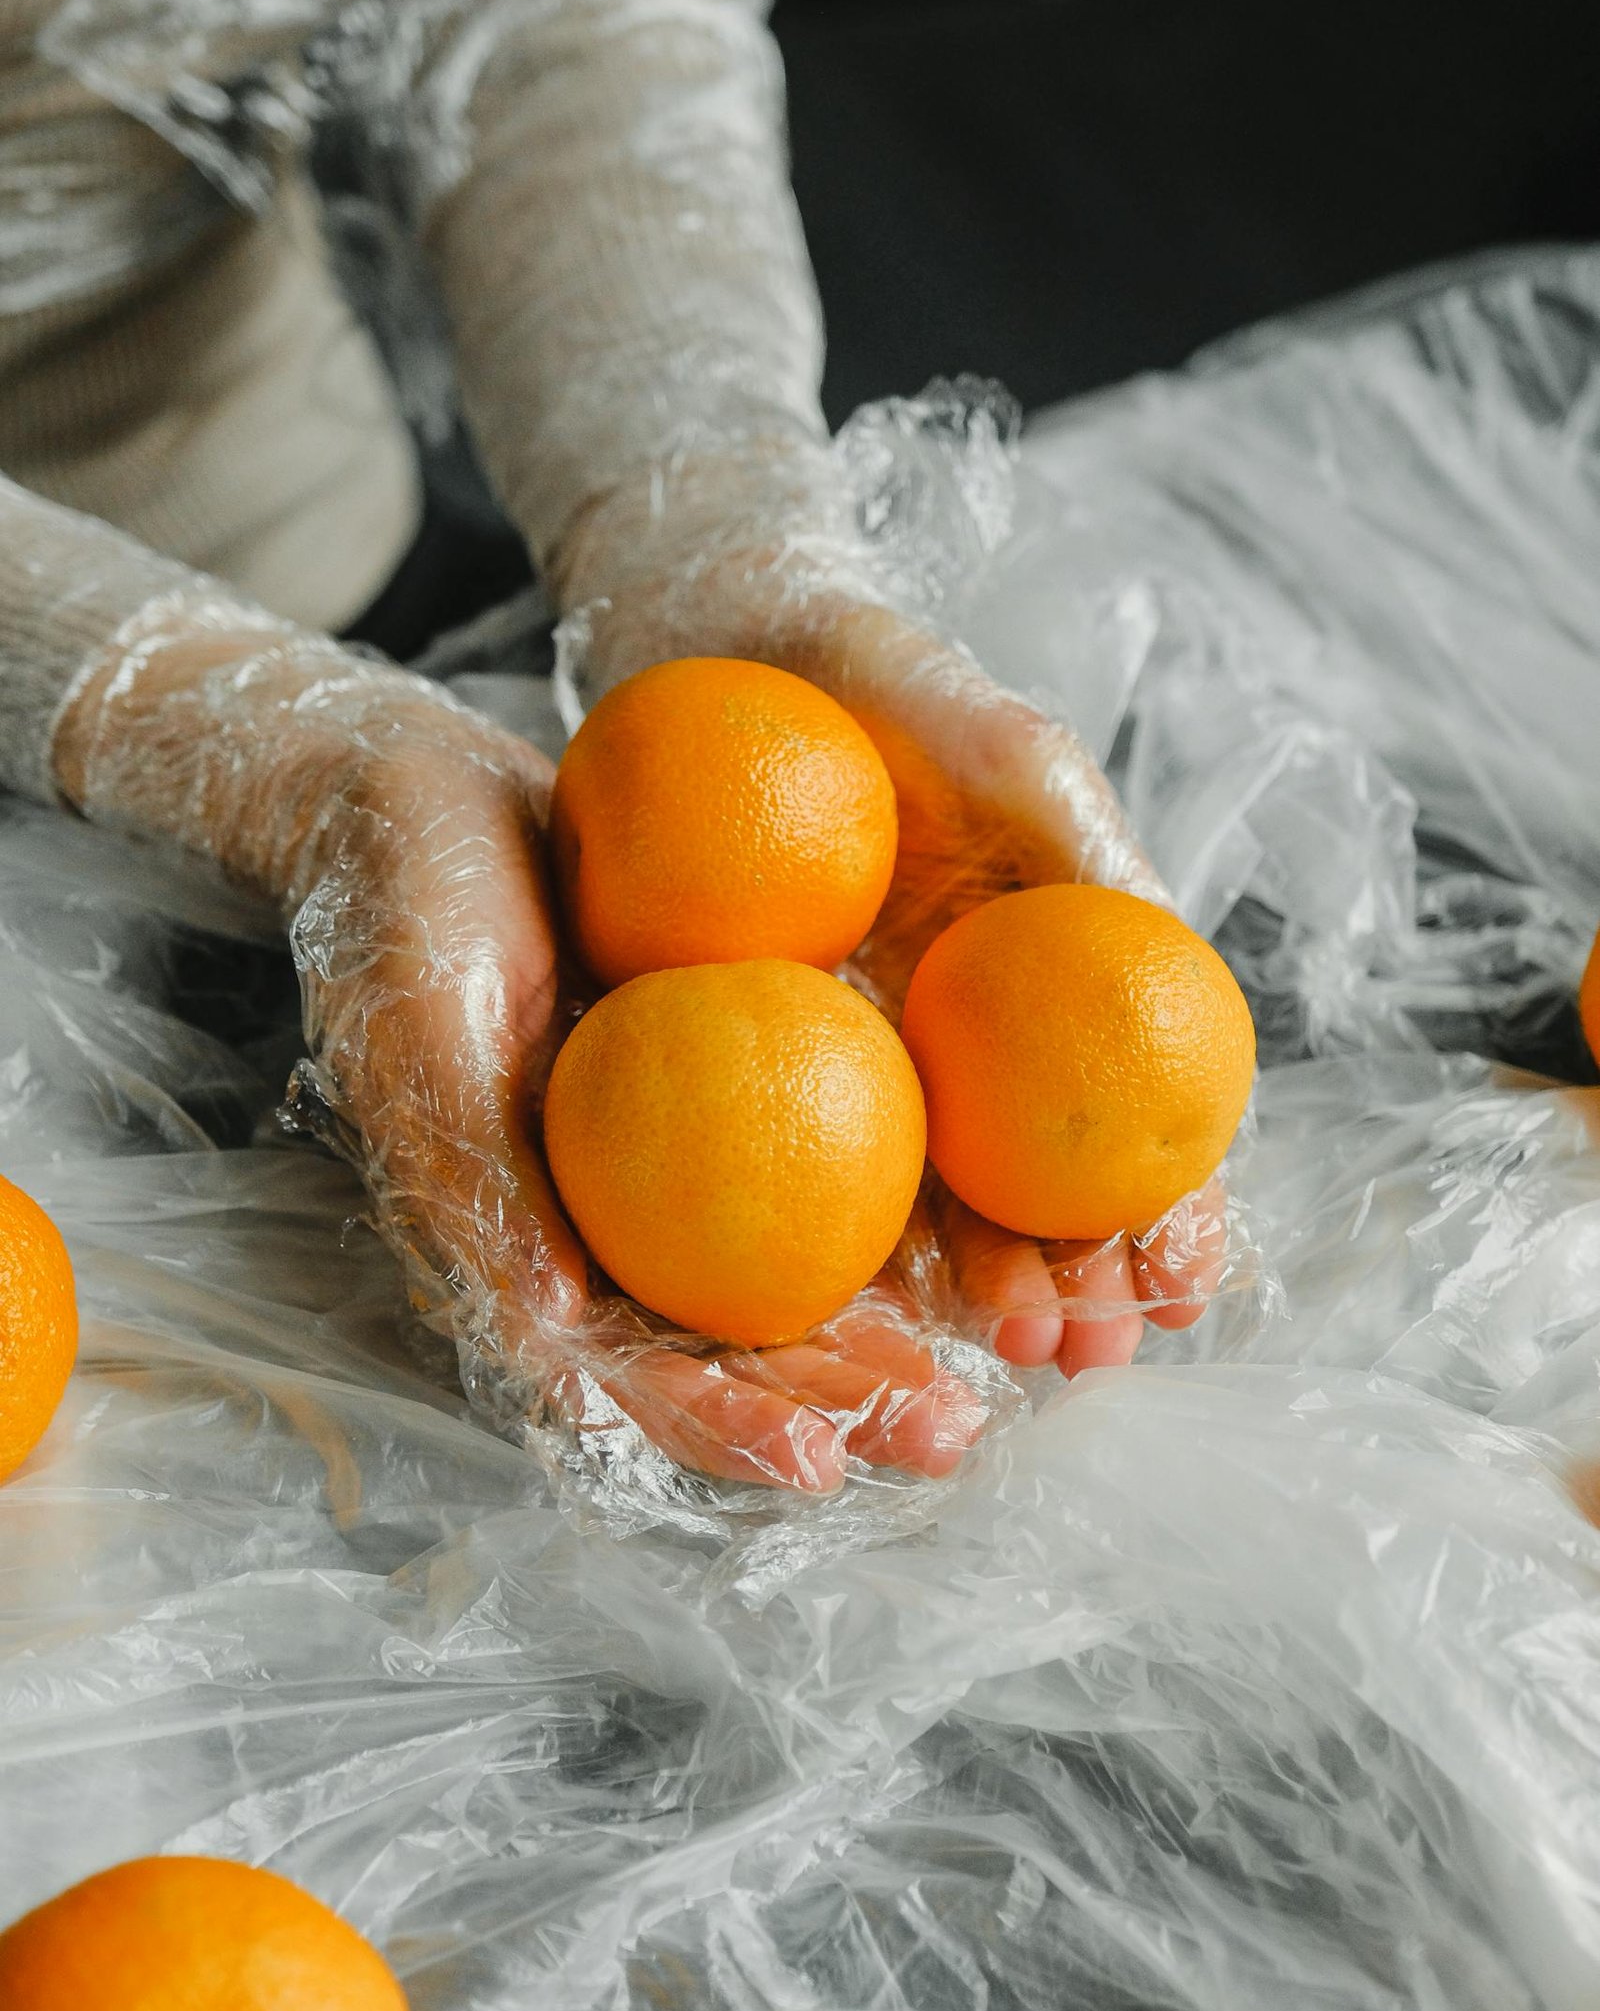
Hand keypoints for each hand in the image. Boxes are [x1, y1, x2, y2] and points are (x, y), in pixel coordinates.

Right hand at [56, 606, 983, 1495]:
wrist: (430, 795)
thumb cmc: (400, 920)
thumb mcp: (420, 1040)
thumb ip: (479, 1183)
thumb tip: (558, 1328)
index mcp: (531, 1250)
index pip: (632, 1371)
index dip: (722, 1429)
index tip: (821, 1467)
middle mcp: (614, 1225)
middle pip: (741, 1346)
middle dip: (844, 1405)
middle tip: (950, 1440)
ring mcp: (680, 1159)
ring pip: (799, 1268)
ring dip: (897, 1329)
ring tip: (1009, 1364)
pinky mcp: (733, 1081)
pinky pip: (828, 1154)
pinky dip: (904, 1204)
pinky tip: (993, 1231)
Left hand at [579, 568, 1231, 1378]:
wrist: (744, 655)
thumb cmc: (894, 691)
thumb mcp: (1010, 753)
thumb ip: (1087, 853)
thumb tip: (1166, 957)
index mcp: (1056, 987)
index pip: (1135, 1124)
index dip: (1172, 1212)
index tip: (1185, 1285)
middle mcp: (980, 1045)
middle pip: (1046, 1194)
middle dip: (1081, 1286)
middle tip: (1089, 1355)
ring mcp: (882, 1060)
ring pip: (944, 1204)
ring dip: (988, 1290)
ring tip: (1011, 1353)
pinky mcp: (777, 1059)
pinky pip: (819, 1165)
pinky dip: (859, 1242)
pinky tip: (879, 1311)